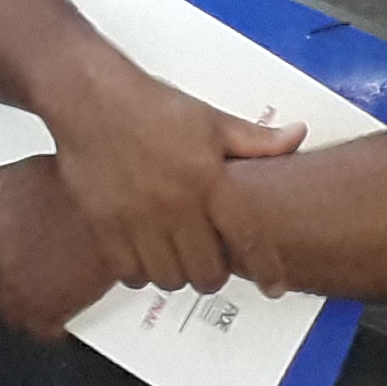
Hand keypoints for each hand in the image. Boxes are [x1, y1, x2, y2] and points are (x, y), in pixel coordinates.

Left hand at [0, 155, 120, 341]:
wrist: (106, 210)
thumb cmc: (69, 188)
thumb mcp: (21, 173)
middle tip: (12, 281)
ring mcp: (21, 294)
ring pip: (8, 318)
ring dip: (20, 310)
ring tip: (37, 297)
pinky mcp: (51, 312)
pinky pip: (40, 331)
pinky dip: (48, 326)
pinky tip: (57, 314)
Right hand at [34, 58, 304, 294]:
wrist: (90, 98)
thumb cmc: (149, 106)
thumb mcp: (210, 120)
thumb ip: (255, 139)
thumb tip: (296, 135)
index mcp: (208, 179)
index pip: (249, 238)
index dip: (267, 269)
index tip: (274, 287)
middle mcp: (176, 205)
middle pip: (207, 272)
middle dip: (213, 274)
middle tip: (210, 264)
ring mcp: (138, 219)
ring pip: (169, 278)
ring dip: (177, 275)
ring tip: (176, 259)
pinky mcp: (105, 226)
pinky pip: (130, 274)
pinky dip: (140, 273)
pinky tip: (144, 256)